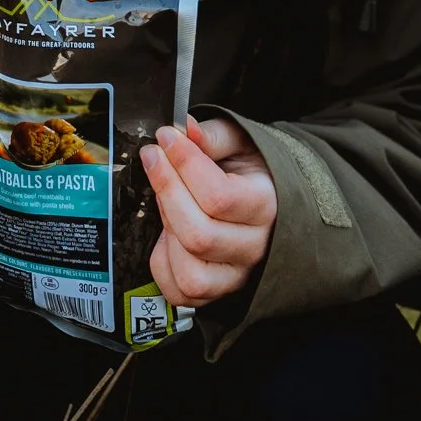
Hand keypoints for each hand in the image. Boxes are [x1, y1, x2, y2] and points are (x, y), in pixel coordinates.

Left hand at [140, 115, 276, 307]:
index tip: (165, 137)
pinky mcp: (217, 290)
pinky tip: (166, 235)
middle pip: (199, 234)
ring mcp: (237, 274)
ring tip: (164, 201)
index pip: (219, 196)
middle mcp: (255, 247)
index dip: (184, 164)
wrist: (268, 198)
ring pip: (191, 273)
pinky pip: (180, 292)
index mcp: (268, 206)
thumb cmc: (249, 170)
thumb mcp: (239, 142)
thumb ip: (211, 135)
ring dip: (167, 232)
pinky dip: (163, 266)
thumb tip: (183, 129)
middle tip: (153, 157)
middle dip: (166, 190)